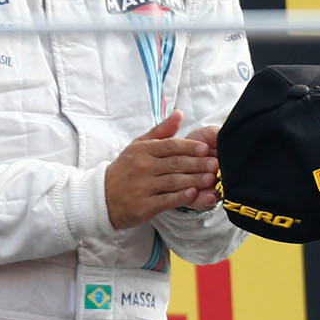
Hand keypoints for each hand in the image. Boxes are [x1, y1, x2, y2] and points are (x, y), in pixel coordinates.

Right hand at [104, 112, 219, 228]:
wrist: (103, 196)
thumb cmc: (125, 169)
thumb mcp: (138, 146)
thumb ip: (161, 131)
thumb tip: (179, 114)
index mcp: (142, 151)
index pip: (169, 146)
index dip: (188, 147)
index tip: (205, 148)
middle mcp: (142, 167)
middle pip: (175, 164)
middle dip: (197, 164)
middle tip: (215, 164)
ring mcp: (142, 187)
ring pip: (174, 182)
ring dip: (194, 180)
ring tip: (211, 178)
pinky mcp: (144, 205)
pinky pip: (167, 200)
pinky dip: (182, 197)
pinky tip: (194, 193)